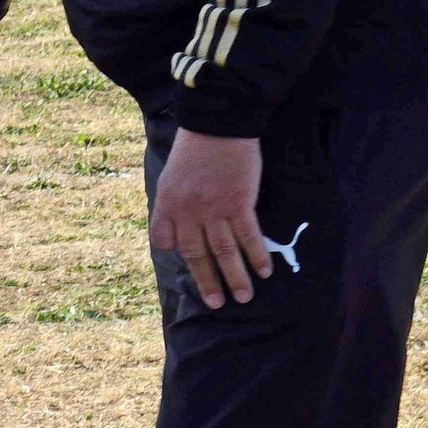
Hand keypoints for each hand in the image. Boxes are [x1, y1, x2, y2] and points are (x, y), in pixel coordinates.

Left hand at [151, 129, 270, 309]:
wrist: (219, 124)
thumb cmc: (196, 147)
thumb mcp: (171, 175)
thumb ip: (172, 203)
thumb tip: (175, 228)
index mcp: (167, 203)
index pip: (164, 240)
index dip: (174, 255)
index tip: (187, 267)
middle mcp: (188, 212)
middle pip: (196, 254)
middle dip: (207, 281)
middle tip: (216, 303)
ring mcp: (214, 209)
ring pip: (224, 251)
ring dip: (235, 277)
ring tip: (243, 298)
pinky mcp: (239, 203)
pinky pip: (248, 237)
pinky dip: (255, 256)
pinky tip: (263, 272)